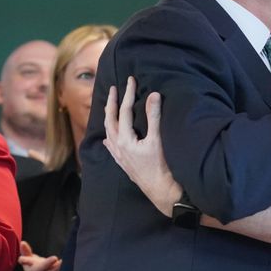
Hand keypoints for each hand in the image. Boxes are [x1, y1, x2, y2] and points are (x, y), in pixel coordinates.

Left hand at [103, 76, 182, 216]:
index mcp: (125, 139)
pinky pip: (110, 146)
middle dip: (112, 102)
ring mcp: (119, 155)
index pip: (125, 111)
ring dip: (109, 117)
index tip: (131, 80)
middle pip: (111, 119)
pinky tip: (108, 138)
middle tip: (114, 89)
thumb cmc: (161, 166)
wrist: (160, 190)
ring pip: (108, 131)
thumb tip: (153, 95)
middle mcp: (118, 146)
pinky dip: (109, 136)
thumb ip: (154, 117)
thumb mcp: (158, 140)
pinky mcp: (123, 162)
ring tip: (110, 107)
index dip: (129, 94)